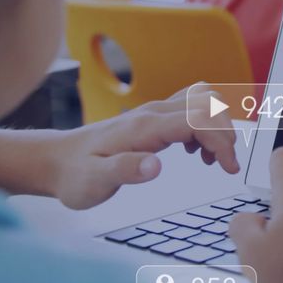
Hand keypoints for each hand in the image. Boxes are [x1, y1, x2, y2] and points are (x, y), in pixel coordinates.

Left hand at [0, 88, 238, 208]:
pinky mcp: (152, 120)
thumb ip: (125, 170)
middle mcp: (152, 113)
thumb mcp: (94, 180)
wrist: (54, 161)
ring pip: (200, 102)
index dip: (220, 140)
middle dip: (225, 132)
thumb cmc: (74, 173)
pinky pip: (190, 110)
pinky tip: (195, 153)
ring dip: (216, 127)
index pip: (197, 120)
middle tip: (225, 165)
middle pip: (206, 105)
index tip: (227, 168)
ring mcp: (153, 114)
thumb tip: (156, 165)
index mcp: (145, 127)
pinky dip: (204, 128)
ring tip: (212, 160)